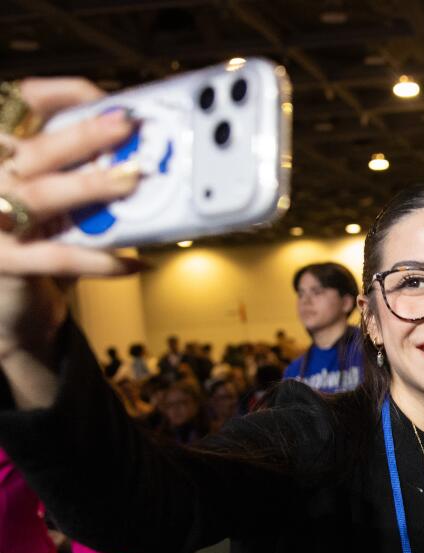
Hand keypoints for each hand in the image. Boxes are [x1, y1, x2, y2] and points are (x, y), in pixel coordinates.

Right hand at [0, 77, 142, 362]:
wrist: (10, 311)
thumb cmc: (38, 246)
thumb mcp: (54, 205)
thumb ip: (77, 175)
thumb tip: (134, 155)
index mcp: (1, 159)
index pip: (15, 109)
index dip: (54, 95)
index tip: (97, 95)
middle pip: (33, 149)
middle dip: (83, 135)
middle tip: (126, 127)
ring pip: (42, 194)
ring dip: (91, 185)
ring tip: (132, 181)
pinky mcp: (4, 262)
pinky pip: (58, 257)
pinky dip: (100, 259)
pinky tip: (134, 262)